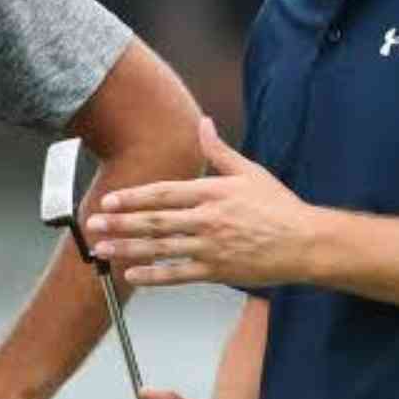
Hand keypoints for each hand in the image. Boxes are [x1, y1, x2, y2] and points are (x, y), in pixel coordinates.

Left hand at [86, 117, 317, 287]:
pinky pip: (179, 275)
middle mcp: (207, 219)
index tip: (109, 201)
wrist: (306, 243)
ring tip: (102, 250)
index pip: (163, 193)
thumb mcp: (249, 172)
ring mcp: (211, 248)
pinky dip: (154, 276)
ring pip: (161, 249)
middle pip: (155, 222)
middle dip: (119, 224)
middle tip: (92, 225)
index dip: (133, 198)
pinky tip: (132, 276)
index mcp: (212, 192)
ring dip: (128, 250)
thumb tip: (203, 122)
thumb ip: (219, 150)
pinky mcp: (218, 272)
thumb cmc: (278, 206)